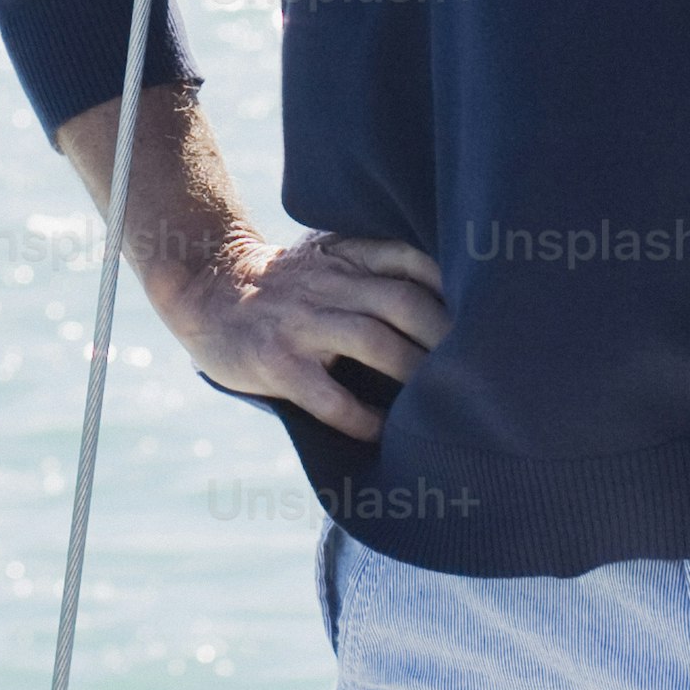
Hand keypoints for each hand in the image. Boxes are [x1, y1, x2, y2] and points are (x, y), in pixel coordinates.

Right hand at [148, 226, 448, 439]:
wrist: (205, 288)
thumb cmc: (285, 283)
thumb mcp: (329, 256)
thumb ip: (377, 267)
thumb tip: (450, 302)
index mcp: (346, 256)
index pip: (411, 260)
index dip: (451, 288)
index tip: (484, 317)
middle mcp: (328, 284)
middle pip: (403, 303)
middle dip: (446, 338)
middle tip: (478, 372)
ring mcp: (301, 322)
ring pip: (373, 342)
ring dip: (414, 375)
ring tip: (441, 405)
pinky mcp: (276, 362)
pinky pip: (329, 396)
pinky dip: (363, 419)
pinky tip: (384, 433)